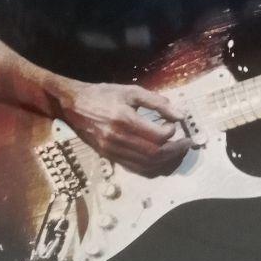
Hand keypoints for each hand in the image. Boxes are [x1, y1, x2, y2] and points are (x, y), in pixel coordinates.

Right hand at [57, 82, 191, 175]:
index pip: (157, 136)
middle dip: (175, 151)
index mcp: (124, 119)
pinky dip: (152, 168)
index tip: (176, 124)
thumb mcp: (131, 91)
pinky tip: (161, 160)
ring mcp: (113, 151)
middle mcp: (118, 139)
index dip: (172, 132)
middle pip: (154, 154)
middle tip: (186, 143)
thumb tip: (181, 115)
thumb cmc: (104, 94)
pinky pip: (135, 169)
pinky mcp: (110, 157)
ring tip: (178, 152)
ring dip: (166, 162)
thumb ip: (157, 103)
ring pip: (146, 165)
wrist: (74, 105)